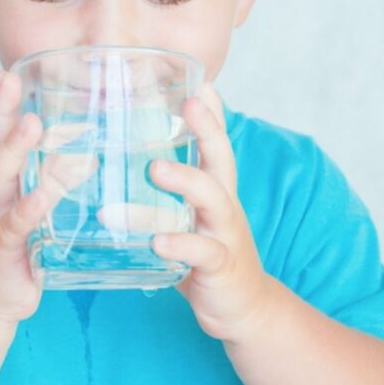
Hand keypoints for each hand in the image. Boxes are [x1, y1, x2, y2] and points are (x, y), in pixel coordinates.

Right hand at [0, 71, 96, 323]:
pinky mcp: (0, 248)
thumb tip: (89, 150)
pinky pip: (14, 226)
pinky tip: (41, 196)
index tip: (7, 71)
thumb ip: (53, 175)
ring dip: (13, 150)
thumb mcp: (32, 202)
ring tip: (30, 124)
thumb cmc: (17, 240)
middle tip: (10, 81)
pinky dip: (27, 210)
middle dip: (0, 112)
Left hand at [148, 84, 275, 343]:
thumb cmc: (207, 251)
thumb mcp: (193, 214)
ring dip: (185, 181)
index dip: (210, 111)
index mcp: (215, 187)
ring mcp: (224, 233)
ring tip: (154, 169)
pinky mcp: (218, 266)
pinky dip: (178, 244)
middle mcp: (224, 203)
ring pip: (212, 199)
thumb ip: (173, 185)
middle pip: (222, 157)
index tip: (198, 78)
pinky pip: (200, 252)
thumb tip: (140, 154)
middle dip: (208, 128)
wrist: (243, 306)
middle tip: (188, 103)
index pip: (215, 141)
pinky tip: (156, 241)